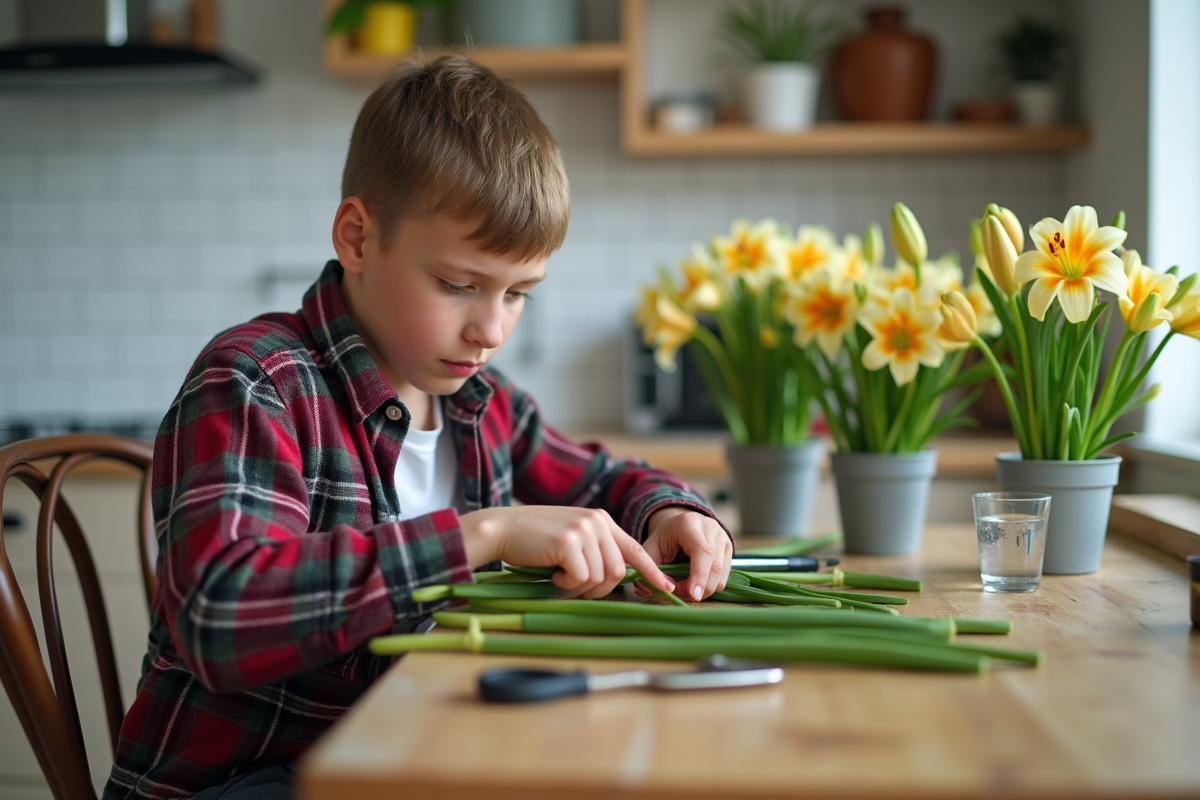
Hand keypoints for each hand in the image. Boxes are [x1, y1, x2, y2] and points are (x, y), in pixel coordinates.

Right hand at [458, 506, 675, 599]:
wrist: (502, 528)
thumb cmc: (535, 540)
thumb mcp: (573, 538)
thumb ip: (596, 550)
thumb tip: (617, 578)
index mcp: (602, 520)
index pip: (636, 549)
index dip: (652, 571)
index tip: (666, 588)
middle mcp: (598, 522)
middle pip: (618, 571)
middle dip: (599, 587)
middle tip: (573, 583)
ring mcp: (584, 530)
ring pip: (600, 578)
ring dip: (579, 586)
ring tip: (558, 572)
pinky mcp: (570, 542)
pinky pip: (580, 579)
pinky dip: (565, 583)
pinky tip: (551, 570)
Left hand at [641, 508, 731, 600]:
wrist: (677, 527)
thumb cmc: (662, 540)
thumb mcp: (649, 551)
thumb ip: (651, 570)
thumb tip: (661, 590)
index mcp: (689, 523)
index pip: (702, 551)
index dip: (699, 575)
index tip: (693, 595)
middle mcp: (710, 527)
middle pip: (715, 566)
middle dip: (700, 588)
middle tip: (681, 595)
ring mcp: (723, 537)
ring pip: (721, 575)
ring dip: (704, 590)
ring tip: (685, 588)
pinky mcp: (729, 549)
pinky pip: (724, 577)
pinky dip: (709, 586)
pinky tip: (695, 583)